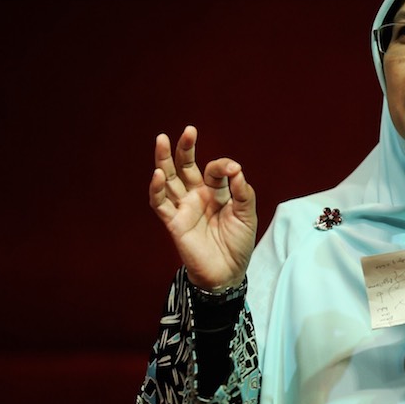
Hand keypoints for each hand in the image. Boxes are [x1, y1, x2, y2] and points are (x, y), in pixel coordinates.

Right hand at [148, 125, 257, 290]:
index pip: (214, 170)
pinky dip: (157, 189)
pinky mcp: (173, 222)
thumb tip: (236, 170)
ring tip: (162, 139)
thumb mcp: (247, 215)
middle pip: (186, 167)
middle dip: (186, 148)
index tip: (234, 170)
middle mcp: (197, 195)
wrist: (228, 273)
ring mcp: (184, 207)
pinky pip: (160, 203)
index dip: (223, 166)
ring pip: (169, 179)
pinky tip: (158, 175)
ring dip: (164, 160)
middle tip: (188, 131)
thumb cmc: (238, 244)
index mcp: (216, 192)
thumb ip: (242, 192)